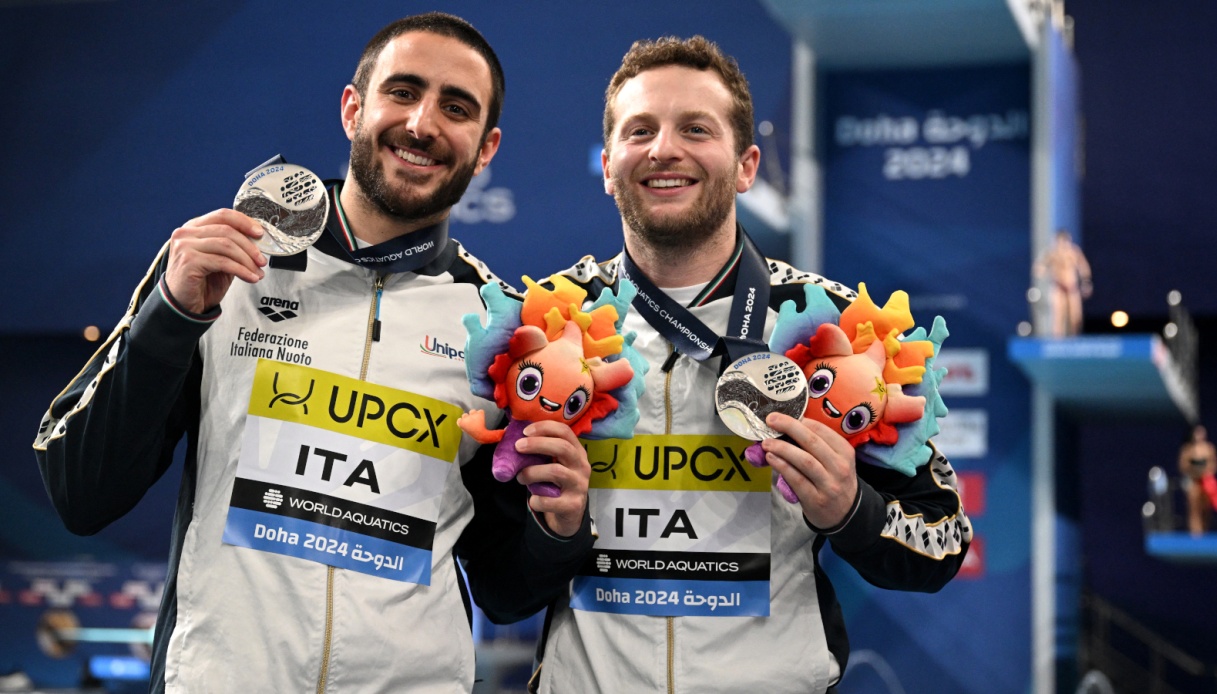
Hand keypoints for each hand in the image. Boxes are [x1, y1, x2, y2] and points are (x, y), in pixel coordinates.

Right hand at [165, 209, 267, 312]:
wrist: (183, 305)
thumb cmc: (202, 283)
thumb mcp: (220, 259)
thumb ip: (232, 246)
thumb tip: (257, 239)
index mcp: (193, 227)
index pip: (223, 215)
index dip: (245, 222)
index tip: (260, 233)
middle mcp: (186, 233)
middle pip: (227, 231)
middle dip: (250, 247)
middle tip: (262, 261)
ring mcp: (185, 246)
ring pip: (227, 245)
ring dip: (248, 260)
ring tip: (258, 272)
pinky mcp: (189, 261)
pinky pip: (223, 262)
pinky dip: (242, 270)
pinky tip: (251, 278)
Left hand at [513, 420, 590, 536]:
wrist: (570, 513)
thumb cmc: (556, 483)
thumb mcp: (554, 464)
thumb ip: (539, 452)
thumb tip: (510, 435)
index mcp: (577, 452)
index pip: (565, 431)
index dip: (544, 428)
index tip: (525, 431)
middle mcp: (582, 466)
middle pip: (563, 447)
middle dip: (537, 444)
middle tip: (518, 447)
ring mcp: (579, 485)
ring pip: (555, 472)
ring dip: (531, 473)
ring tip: (521, 478)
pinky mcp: (573, 504)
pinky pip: (549, 500)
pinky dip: (535, 499)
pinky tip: (533, 500)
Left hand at [757, 413, 858, 528]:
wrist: (845, 514)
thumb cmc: (835, 480)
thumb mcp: (836, 460)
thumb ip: (818, 445)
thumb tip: (787, 426)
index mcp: (845, 452)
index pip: (821, 430)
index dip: (800, 420)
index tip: (782, 415)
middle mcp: (839, 467)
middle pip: (812, 442)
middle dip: (789, 427)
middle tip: (771, 420)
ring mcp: (828, 484)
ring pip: (804, 460)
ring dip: (782, 448)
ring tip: (766, 442)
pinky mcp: (816, 499)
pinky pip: (796, 479)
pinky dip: (782, 466)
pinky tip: (771, 458)